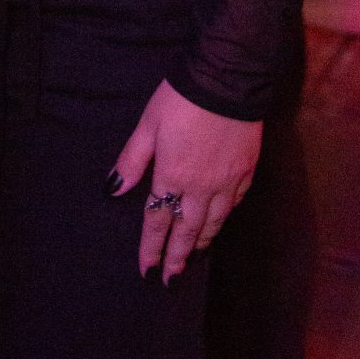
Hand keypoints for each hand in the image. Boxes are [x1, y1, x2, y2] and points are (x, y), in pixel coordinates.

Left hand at [110, 79, 261, 281]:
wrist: (227, 81)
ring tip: (193, 256)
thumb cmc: (181, 99)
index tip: (146, 269)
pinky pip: (234, 205)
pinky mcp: (246, 172)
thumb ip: (132, 160)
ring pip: (213, 222)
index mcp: (172, 176)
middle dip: (177, 255)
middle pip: (187, 229)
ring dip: (200, 242)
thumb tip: (113, 190)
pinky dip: (224, 219)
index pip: (157, 220)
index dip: (151, 247)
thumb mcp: (148, 125)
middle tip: (170, 278)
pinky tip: (219, 222)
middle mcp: (201, 187)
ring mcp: (227, 182)